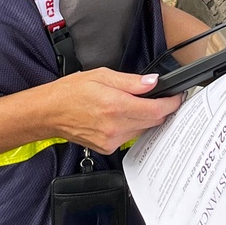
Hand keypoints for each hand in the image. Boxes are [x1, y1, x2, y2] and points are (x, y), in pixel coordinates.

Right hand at [42, 68, 182, 154]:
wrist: (49, 113)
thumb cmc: (71, 92)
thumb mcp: (102, 76)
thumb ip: (131, 81)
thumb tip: (152, 82)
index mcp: (115, 105)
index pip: (156, 109)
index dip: (171, 103)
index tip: (176, 97)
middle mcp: (115, 126)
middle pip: (153, 121)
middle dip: (161, 109)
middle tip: (160, 98)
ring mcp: (111, 140)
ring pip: (143, 130)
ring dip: (147, 118)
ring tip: (136, 105)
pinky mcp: (107, 148)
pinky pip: (130, 136)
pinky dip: (133, 126)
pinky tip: (124, 116)